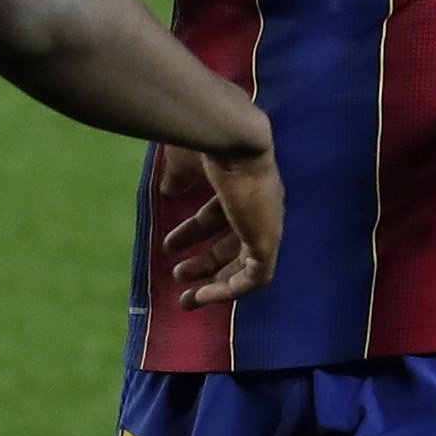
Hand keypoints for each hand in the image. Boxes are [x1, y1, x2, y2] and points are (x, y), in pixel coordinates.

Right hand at [158, 132, 283, 307]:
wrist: (232, 138)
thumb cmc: (208, 144)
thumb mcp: (185, 164)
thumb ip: (178, 179)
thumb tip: (168, 191)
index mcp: (242, 185)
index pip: (220, 216)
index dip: (194, 233)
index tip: (169, 246)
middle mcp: (259, 208)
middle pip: (232, 243)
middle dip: (204, 263)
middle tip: (177, 275)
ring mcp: (265, 226)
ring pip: (245, 265)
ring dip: (216, 282)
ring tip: (188, 297)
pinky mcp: (267, 242)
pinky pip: (254, 278)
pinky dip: (230, 290)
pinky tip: (205, 296)